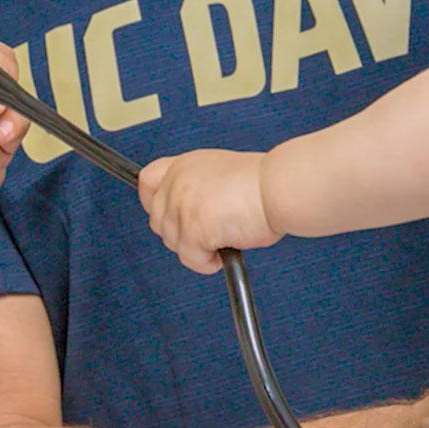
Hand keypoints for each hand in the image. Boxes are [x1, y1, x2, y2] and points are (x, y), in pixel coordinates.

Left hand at [138, 149, 279, 274]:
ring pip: (173, 243)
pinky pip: (191, 259)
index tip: (168, 215)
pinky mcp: (194, 229)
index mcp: (185, 165)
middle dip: (181, 233)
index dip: (154, 202)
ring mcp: (183, 205)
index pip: (147, 181)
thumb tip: (186, 216)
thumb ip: (197, 189)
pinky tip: (226, 248)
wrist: (280, 188)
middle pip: (158, 220)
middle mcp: (179, 182)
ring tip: (224, 238)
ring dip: (197, 248)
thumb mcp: (220, 174)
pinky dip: (207, 262)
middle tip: (208, 233)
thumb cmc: (263, 185)